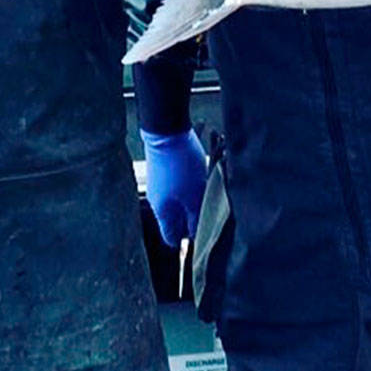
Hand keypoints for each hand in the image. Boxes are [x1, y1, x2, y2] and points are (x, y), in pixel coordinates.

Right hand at [141, 127, 207, 245]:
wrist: (167, 131)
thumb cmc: (181, 166)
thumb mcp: (195, 197)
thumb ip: (195, 218)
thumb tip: (196, 235)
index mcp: (163, 213)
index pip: (172, 238)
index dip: (188, 239)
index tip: (203, 232)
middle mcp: (158, 201)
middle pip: (178, 218)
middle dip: (195, 214)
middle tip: (212, 207)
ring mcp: (160, 184)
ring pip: (181, 199)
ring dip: (196, 195)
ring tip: (210, 185)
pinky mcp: (164, 169)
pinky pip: (180, 184)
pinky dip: (192, 181)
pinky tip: (204, 171)